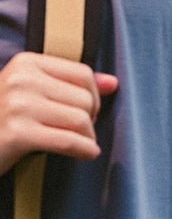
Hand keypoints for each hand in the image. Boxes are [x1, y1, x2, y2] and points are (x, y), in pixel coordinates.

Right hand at [0, 52, 116, 171]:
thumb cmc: (1, 121)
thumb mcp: (30, 94)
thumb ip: (69, 85)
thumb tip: (113, 83)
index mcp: (25, 64)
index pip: (82, 74)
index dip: (93, 96)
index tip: (87, 112)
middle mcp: (20, 80)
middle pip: (84, 98)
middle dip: (90, 120)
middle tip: (80, 133)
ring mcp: (17, 106)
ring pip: (81, 120)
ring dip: (87, 138)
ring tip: (80, 145)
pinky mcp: (16, 134)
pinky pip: (69, 141)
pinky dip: (84, 150)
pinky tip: (86, 155)